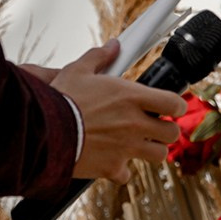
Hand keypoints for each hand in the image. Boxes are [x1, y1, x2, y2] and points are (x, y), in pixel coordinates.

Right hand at [48, 41, 188, 181]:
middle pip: (172, 133)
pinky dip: (120, 170)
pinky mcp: (112, 168)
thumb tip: (113, 45)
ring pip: (159, 155)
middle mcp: (134, 124)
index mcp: (131, 97)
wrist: (43, 132)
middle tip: (154, 126)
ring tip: (138, 144)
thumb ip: (99, 57)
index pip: (174, 103)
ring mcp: (126, 148)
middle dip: (166, 130)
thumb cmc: (61, 99)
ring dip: (151, 150)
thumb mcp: (78, 71)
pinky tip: (110, 161)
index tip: (172, 107)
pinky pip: (127, 174)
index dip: (177, 106)